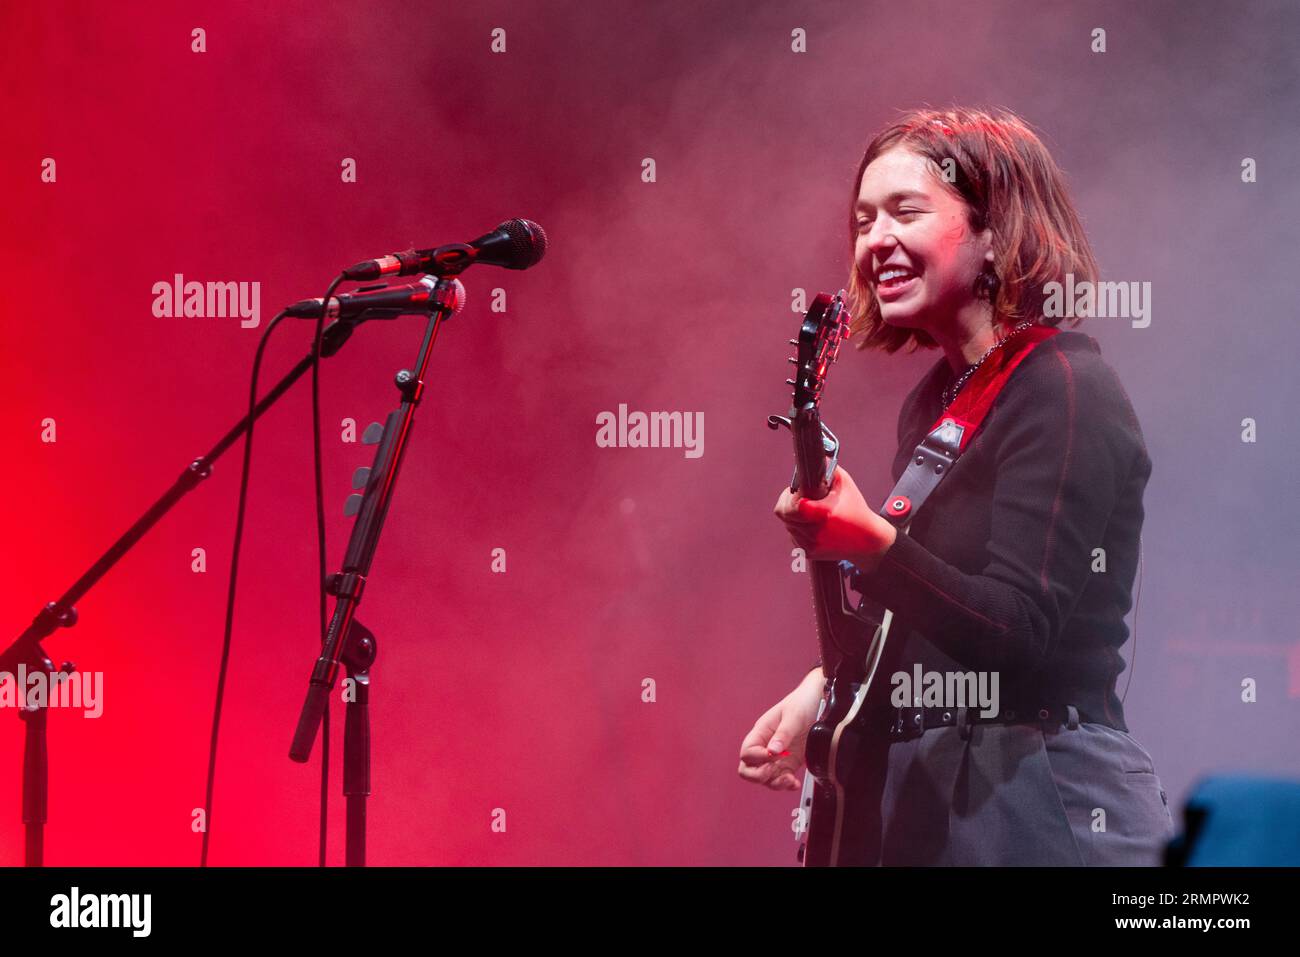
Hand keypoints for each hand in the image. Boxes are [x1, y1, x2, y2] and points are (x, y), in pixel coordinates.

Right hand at [737, 672, 824, 790]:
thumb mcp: (793, 716)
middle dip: (758, 776)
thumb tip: (772, 751)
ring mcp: (776, 757)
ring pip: (764, 778)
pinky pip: (780, 779)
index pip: (747, 752)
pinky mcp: (789, 763)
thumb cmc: (801, 704)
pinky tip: (795, 783)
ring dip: (775, 783)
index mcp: (760, 732)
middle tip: (774, 770)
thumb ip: (783, 734)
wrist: (818, 703)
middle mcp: (765, 746)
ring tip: (790, 779)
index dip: (757, 758)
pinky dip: (786, 785)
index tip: (774, 755)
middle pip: (747, 769)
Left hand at [773, 465, 896, 564]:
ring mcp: (811, 544)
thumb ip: (828, 468)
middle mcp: (815, 532)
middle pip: (784, 515)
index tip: (799, 493)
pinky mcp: (809, 553)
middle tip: (801, 498)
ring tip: (810, 511)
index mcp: (822, 513)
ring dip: (794, 517)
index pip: (790, 507)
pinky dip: (799, 529)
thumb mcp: (845, 484)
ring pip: (788, 525)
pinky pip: (793, 536)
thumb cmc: (856, 510)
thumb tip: (813, 458)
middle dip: (789, 504)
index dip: (790, 497)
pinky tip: (812, 524)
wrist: (868, 541)